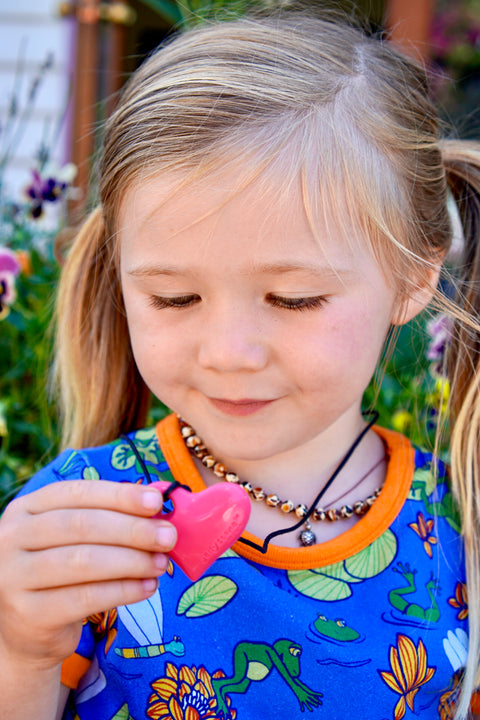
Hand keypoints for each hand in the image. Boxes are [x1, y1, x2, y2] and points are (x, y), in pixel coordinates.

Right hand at [0, 480, 175, 669]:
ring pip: (84, 561)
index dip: (120, 495)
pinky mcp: (28, 614)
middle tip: (168, 536)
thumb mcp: (73, 538)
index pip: (78, 493)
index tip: (157, 502)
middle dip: (132, 529)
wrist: (27, 630)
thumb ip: (107, 518)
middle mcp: (11, 537)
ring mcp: (14, 576)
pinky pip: (85, 597)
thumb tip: (157, 506)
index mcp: (26, 508)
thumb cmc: (61, 573)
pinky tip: (147, 586)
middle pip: (82, 526)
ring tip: (161, 563)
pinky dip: (123, 590)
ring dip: (132, 561)